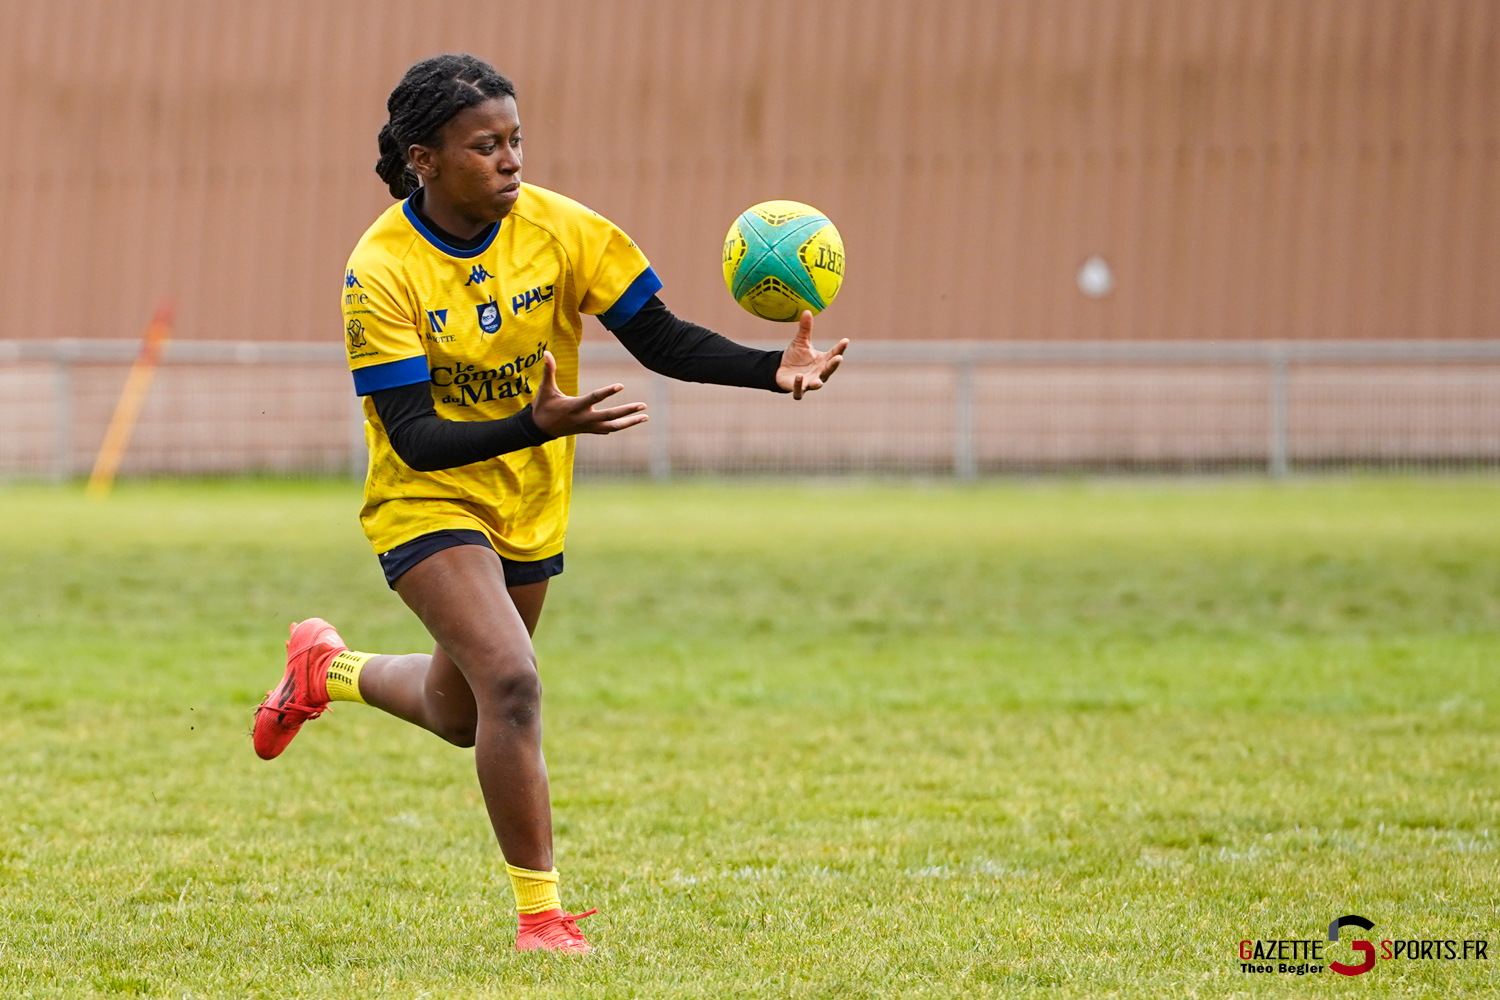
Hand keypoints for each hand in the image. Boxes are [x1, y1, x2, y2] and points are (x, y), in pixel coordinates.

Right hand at [531, 351, 647, 436]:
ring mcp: (587, 427)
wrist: (539, 429)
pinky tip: (629, 423)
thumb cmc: (542, 407)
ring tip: (645, 417)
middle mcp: (584, 419)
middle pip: (610, 416)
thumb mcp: (545, 389)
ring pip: (613, 427)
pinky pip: (607, 430)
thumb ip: (548, 370)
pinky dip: (618, 426)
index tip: (621, 385)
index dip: (607, 392)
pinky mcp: (588, 431)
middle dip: (628, 411)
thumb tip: (546, 352)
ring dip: (630, 422)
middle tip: (643, 406)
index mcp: (574, 407)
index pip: (594, 398)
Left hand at [775, 311, 848, 398]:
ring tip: (817, 381)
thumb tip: (807, 310)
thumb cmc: (795, 356)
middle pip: (829, 370)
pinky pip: (800, 391)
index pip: (834, 353)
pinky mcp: (798, 389)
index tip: (846, 340)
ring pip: (817, 384)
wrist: (780, 369)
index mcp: (823, 361)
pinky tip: (798, 377)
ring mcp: (809, 382)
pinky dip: (799, 386)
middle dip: (834, 365)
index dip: (840, 348)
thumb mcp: (801, 341)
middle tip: (838, 358)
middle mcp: (819, 373)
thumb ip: (805, 329)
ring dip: (817, 383)